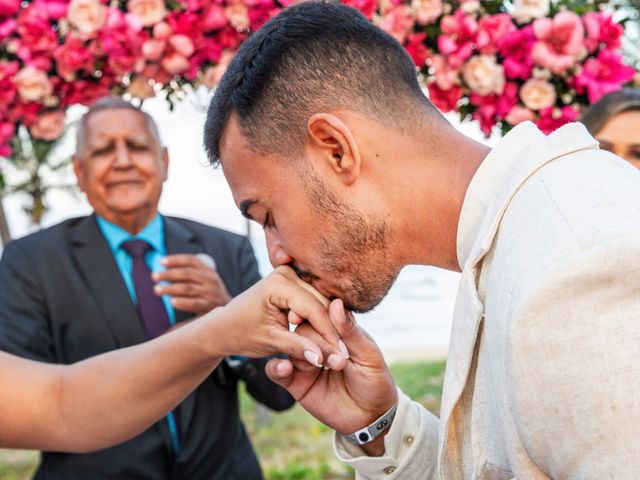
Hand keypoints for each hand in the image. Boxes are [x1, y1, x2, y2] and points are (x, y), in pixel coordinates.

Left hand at [153, 254, 231, 314]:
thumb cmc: (209, 290)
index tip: (162, 261)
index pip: (191, 260)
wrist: (227, 306)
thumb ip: (190, 272)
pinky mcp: (207, 306)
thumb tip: (165, 268)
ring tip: (157, 289)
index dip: (176, 260)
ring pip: (187, 288)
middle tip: (154, 276)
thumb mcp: (205, 277)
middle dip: (168, 274)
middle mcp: (210, 279)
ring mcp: (209, 293)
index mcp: (208, 270)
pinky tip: (171, 302)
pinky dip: (182, 302)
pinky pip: (193, 304)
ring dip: (170, 288)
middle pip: (186, 274)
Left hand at [208, 266, 347, 369]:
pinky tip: (324, 338)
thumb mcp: (270, 342)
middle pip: (321, 303)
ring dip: (327, 325)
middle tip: (340, 356)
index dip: (328, 333)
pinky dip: (320, 319)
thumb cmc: (242, 334)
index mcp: (278, 284)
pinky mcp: (294, 282)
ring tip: (333, 350)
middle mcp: (286, 273)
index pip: (313, 308)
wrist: (226, 326)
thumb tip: (322, 358)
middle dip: (330, 330)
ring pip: (322, 302)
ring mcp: (291, 275)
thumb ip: (297, 348)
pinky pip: (315, 301)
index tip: (340, 354)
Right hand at [265, 299, 396, 455]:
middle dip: (316, 342)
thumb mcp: (367, 355)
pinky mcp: (295, 382)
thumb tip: (336, 303)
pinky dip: (276, 368)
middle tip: (334, 362)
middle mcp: (318, 343)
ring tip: (314, 364)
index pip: (321, 314)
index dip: (317, 314)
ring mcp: (305, 362)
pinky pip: (277, 372)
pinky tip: (283, 368)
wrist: (370, 417)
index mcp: (336, 332)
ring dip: (299, 353)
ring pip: (290, 347)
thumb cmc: (374, 381)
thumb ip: (349, 331)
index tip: (315, 316)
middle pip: (304, 330)